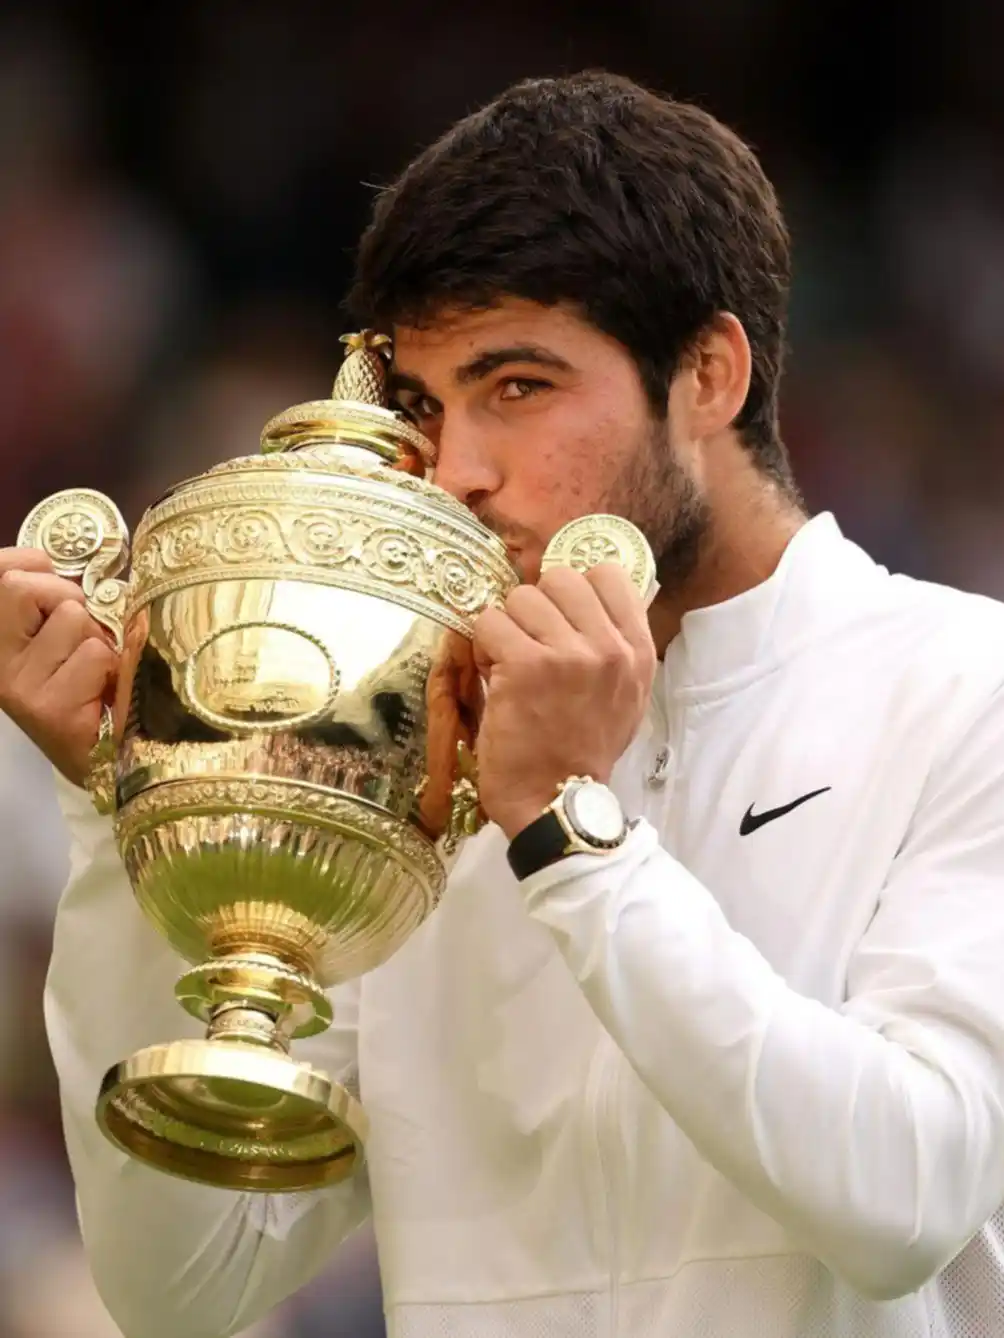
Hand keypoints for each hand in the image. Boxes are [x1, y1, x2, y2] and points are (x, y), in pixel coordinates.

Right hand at [0, 548, 118, 784]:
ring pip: (70, 618)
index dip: (30, 564)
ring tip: (95, 671)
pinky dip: (110, 667)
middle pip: (21, 587)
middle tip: (83, 636)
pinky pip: (93, 654)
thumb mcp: (63, 635)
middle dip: (69, 600)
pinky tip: (102, 694)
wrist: (106, 760)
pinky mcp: (45, 706)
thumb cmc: (89, 689)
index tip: (52, 576)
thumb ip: (49, 599)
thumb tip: (46, 559)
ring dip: (97, 639)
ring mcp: (14, 684)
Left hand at [472, 563, 656, 838]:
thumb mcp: (624, 695)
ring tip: (510, 666)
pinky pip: (489, 622)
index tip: (560, 619)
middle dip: (536, 607)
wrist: (555, 803)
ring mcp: (569, 654)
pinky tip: (494, 677)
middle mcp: (610, 647)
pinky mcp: (525, 664)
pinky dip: (483, 647)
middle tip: (530, 646)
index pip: (608, 574)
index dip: (574, 590)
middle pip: (560, 578)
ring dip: (507, 628)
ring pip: (521, 597)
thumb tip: (586, 597)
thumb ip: (614, 645)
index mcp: (637, 651)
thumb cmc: (582, 750)